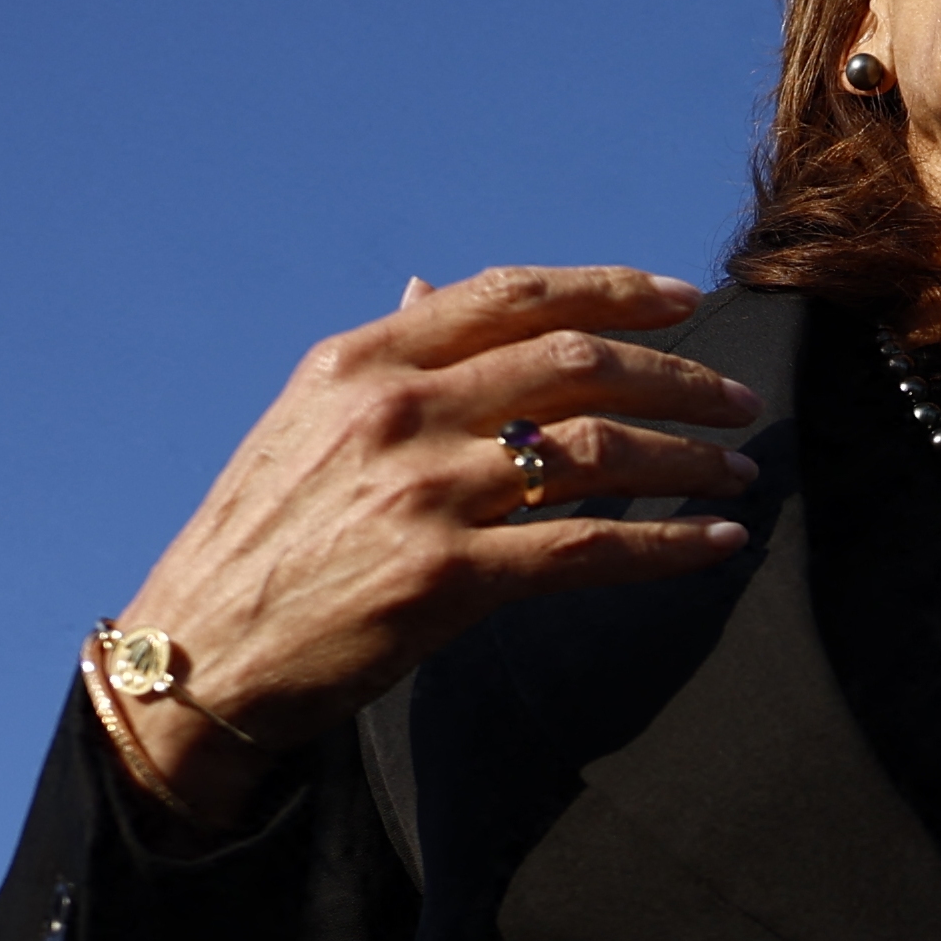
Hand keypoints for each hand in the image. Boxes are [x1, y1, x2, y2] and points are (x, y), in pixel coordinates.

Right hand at [95, 266, 763, 829]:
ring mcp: (423, 493)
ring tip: (737, 472)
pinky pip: (590, 549)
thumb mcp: (306, 422)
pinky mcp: (447, 579)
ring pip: (598, 451)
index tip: (684, 299)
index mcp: (363, 361)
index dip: (613, 289)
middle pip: (577, 364)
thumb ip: (385, 357)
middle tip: (737, 400)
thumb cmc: (262, 538)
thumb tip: (430, 288)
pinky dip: (668, 543)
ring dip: (687, 459)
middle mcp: (397, 411)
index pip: (513, 295)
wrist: (203, 651)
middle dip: (677, 377)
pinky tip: (716, 542)